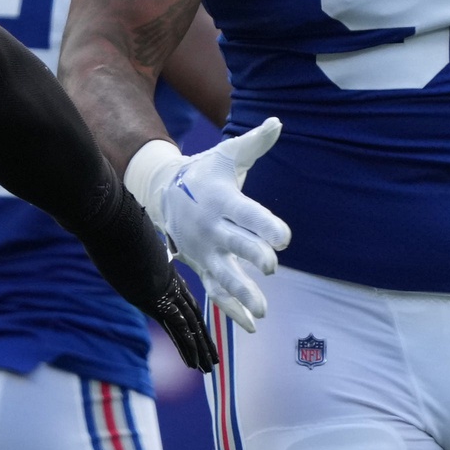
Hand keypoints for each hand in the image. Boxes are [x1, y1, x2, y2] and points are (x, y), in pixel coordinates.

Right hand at [72, 185, 217, 370]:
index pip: (178, 295)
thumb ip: (108, 239)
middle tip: (212, 355)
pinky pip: (178, 327)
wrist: (110, 217)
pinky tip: (195, 362)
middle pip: (189, 313)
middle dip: (201, 335)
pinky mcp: (157, 298)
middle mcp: (164, 281)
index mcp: (157, 268)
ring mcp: (162, 289)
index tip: (196, 327)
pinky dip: (188, 346)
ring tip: (209, 366)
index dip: (189, 313)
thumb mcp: (111, 235)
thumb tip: (85, 225)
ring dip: (200, 347)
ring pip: (189, 324)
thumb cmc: (106, 221)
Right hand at [132, 118, 291, 333]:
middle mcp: (212, 228)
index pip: (246, 214)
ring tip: (264, 311)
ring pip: (223, 276)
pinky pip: (217, 293)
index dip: (265, 225)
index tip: (286, 239)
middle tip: (272, 267)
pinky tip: (254, 326)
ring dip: (242, 293)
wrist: (164, 194)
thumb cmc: (205, 173)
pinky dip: (233, 311)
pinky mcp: (203, 267)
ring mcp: (205, 251)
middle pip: (234, 245)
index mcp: (221, 201)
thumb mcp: (226, 155)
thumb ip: (254, 143)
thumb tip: (277, 123)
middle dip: (251, 256)